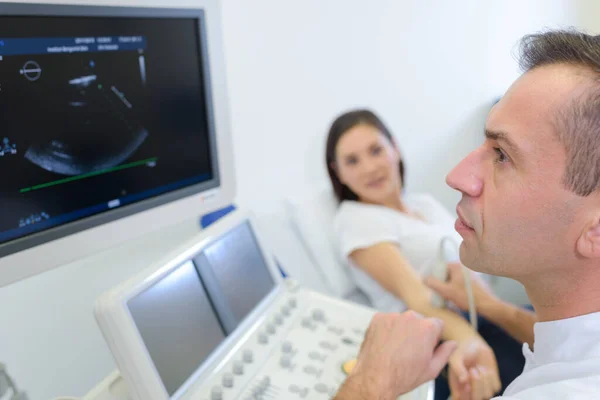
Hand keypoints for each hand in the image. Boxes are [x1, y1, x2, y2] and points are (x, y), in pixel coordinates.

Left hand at [337, 311, 457, 399]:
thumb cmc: (402, 376)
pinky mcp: (377, 318)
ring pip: (402, 320)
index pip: (438, 324)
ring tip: (396, 349)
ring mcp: (392, 316)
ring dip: (402, 330)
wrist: (375, 378)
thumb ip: (445, 353)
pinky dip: (387, 329)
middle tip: (410, 350)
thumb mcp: (431, 370)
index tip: (426, 347)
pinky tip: (386, 344)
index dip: (433, 338)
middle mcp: (410, 317)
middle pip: (419, 321)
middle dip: (417, 332)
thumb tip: (453, 344)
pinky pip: (387, 321)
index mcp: (427, 327)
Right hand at [425, 263, 497, 312]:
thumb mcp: (446, 291)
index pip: (439, 268)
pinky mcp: (473, 281)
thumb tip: (424, 278)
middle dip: (442, 284)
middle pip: (445, 274)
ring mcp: (469, 274)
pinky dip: (455, 289)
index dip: (435, 278)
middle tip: (442, 295)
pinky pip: (459, 283)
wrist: (487, 305)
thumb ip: (432, 283)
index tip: (435, 288)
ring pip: (452, 280)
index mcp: (456, 266)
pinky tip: (457, 298)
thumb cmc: (467, 298)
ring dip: (448, 288)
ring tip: (449, 298)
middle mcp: (463, 267)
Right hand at [448, 338, 500, 399]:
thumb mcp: (455, 357)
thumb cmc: (461, 352)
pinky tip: (485, 369)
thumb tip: (463, 380)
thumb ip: (457, 368)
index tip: (466, 385)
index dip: (465, 396)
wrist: (473, 345)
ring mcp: (482, 390)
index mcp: (457, 389)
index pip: (460, 399)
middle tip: (472, 370)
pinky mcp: (493, 385)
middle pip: (476, 399)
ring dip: (484, 379)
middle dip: (476, 386)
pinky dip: (491, 377)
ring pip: (487, 394)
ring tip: (477, 367)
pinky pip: (496, 387)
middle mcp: (469, 392)